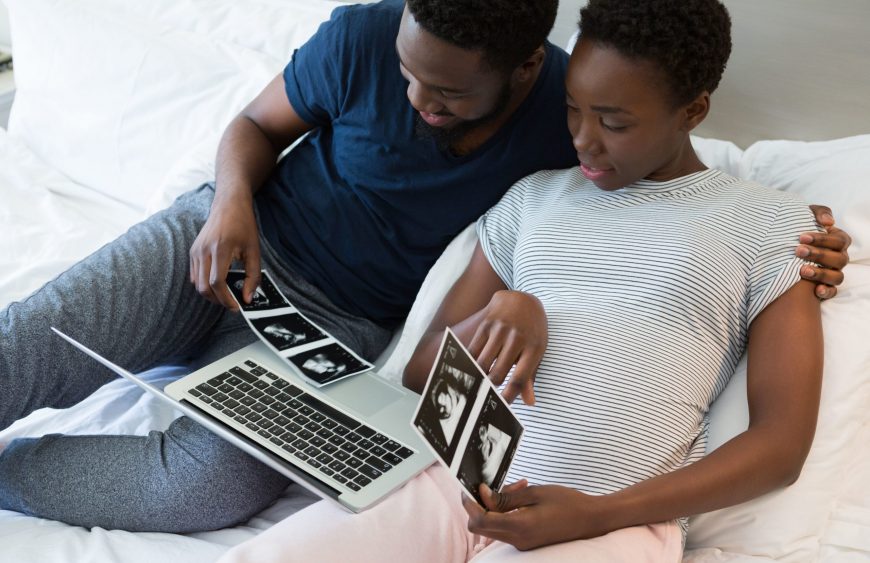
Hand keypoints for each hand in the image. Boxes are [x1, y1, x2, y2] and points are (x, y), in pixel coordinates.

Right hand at [189, 195, 260, 310]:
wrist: (228, 205)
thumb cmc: (244, 226)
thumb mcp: (254, 250)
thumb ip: (253, 276)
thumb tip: (248, 298)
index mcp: (220, 249)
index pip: (217, 282)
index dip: (226, 299)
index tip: (237, 306)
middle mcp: (204, 250)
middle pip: (203, 287)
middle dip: (218, 300)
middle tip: (232, 304)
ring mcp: (195, 251)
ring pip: (197, 284)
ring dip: (211, 294)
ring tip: (227, 295)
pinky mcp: (192, 252)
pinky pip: (194, 276)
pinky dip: (204, 285)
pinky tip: (219, 285)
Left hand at [463, 482, 607, 550]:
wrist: (591, 519)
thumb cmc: (567, 502)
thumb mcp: (535, 492)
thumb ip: (506, 496)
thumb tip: (483, 495)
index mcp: (519, 526)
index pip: (480, 521)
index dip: (471, 503)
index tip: (474, 486)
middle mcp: (518, 540)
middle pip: (481, 527)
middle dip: (478, 506)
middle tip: (488, 485)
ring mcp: (522, 543)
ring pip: (493, 527)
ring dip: (494, 507)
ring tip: (515, 486)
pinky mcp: (526, 542)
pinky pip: (506, 528)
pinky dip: (505, 513)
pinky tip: (519, 496)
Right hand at [467, 290, 546, 404]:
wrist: (522, 299)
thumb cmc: (532, 331)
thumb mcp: (537, 350)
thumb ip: (530, 376)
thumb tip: (529, 402)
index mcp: (534, 348)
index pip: (520, 379)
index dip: (509, 397)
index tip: (501, 407)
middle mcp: (517, 338)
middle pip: (498, 373)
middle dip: (490, 389)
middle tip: (486, 396)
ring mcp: (500, 330)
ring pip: (483, 363)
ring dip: (479, 378)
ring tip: (477, 385)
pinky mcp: (486, 325)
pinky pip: (473, 349)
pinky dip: (470, 363)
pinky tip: (469, 370)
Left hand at [799, 205, 851, 298]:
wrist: (784, 247)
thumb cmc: (799, 230)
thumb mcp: (806, 216)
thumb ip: (819, 213)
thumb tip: (828, 222)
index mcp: (838, 241)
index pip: (838, 240)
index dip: (822, 239)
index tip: (801, 237)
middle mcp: (839, 257)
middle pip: (838, 258)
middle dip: (818, 254)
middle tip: (798, 251)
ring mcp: (834, 273)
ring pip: (837, 276)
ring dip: (821, 274)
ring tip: (802, 270)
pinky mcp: (826, 286)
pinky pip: (832, 292)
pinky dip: (826, 291)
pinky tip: (815, 290)